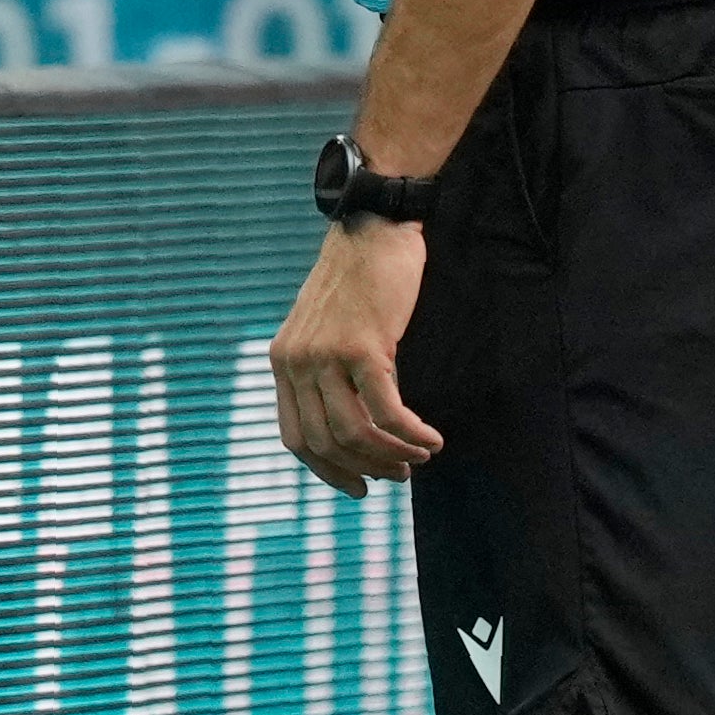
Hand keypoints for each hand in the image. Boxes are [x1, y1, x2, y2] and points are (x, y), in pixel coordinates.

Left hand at [269, 217, 442, 495]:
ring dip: (392, 455)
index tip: (360, 487)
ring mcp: (325, 354)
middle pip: (326, 443)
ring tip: (420, 457)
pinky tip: (432, 439)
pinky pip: (387, 411)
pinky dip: (411, 434)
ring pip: (356, 434)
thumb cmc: (359, 281)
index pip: (295, 437)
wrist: (374, 227)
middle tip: (400, 474)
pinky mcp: (361, 346)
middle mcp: (295, 360)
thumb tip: (349, 429)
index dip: (328, 471)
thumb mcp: (325, 328)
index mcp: (282, 360)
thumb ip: (324, 371)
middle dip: (367, 468)